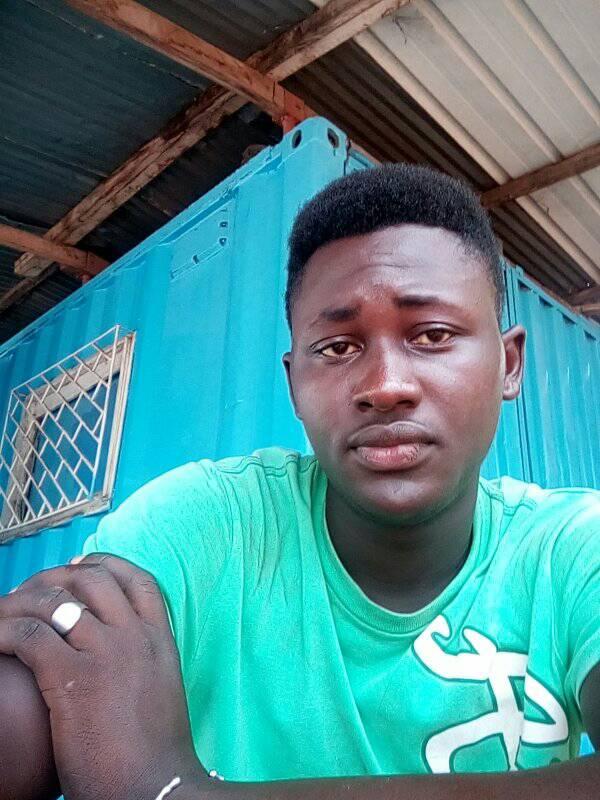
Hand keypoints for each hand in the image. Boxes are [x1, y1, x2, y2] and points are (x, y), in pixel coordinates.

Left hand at [0, 554, 206, 799]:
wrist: (155, 787)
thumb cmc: (155, 752)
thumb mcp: (161, 689)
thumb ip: (141, 661)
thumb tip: (111, 654)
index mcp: (160, 640)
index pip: (139, 581)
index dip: (107, 564)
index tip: (80, 566)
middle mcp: (135, 637)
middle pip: (94, 579)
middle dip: (57, 576)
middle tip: (31, 589)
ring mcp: (106, 654)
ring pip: (56, 601)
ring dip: (22, 600)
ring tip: (3, 611)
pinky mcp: (73, 679)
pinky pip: (30, 636)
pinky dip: (4, 631)